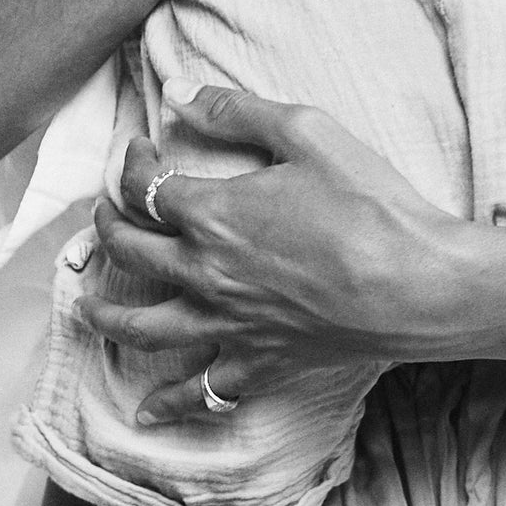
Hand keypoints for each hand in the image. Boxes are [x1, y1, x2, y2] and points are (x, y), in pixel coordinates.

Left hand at [77, 88, 464, 424]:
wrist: (417, 283)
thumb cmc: (370, 204)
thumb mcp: (308, 132)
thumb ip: (236, 110)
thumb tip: (178, 92)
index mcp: (213, 214)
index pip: (145, 188)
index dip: (131, 165)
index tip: (139, 151)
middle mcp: (205, 274)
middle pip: (131, 253)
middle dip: (107, 227)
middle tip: (104, 215)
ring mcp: (228, 325)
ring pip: (144, 327)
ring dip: (106, 317)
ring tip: (87, 308)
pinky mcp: (259, 363)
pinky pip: (201, 392)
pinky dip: (169, 404)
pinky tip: (147, 413)